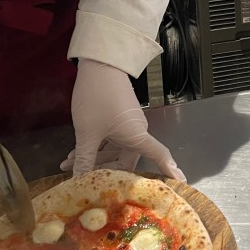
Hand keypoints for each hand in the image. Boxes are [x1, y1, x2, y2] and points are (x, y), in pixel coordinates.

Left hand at [63, 59, 185, 180]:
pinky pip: (109, 139)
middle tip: (82, 180)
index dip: (170, 171)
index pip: (159, 156)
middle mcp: (136, 133)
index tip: (181, 184)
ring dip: (93, 157)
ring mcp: (127, 125)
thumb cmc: (98, 98)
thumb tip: (78, 180)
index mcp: (137, 137)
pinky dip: (94, 146)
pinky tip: (74, 153)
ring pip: (113, 150)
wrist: (99, 65)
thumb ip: (84, 158)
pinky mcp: (117, 118)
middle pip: (125, 160)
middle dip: (103, 170)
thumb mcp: (87, 132)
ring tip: (68, 164)